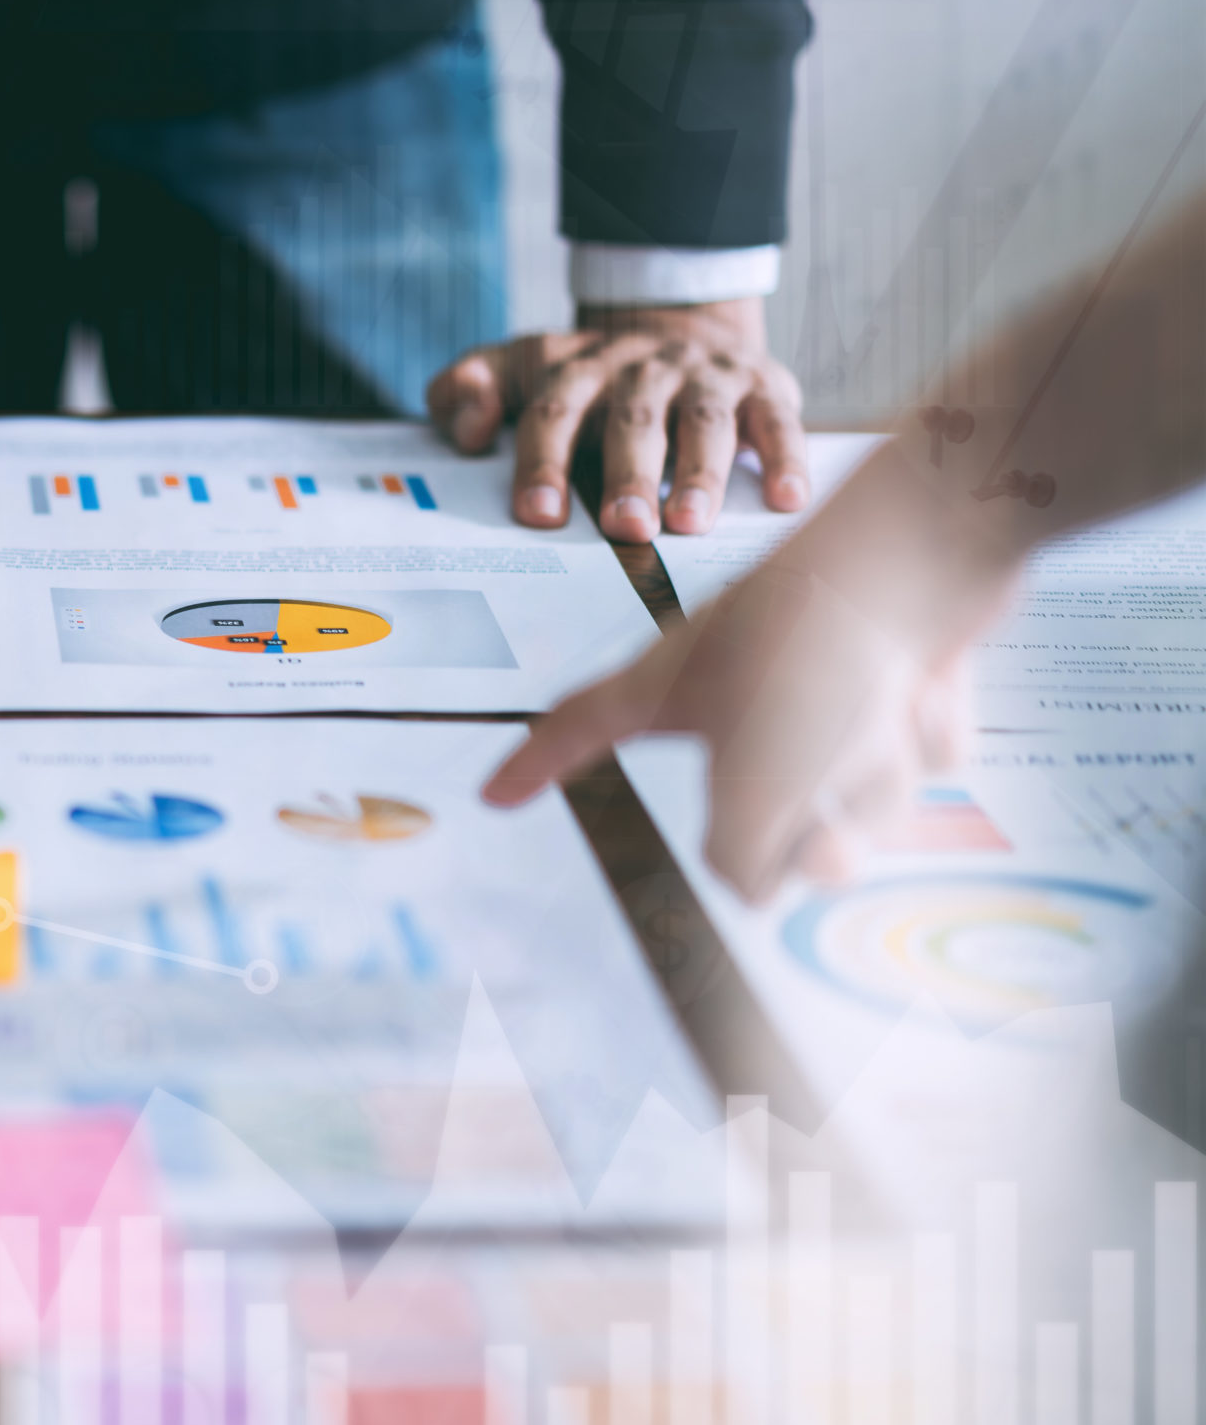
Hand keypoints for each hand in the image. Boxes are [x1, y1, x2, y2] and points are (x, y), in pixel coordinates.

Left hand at [428, 298, 809, 541]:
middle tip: (624, 527)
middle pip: (632, 418)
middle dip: (627, 473)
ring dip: (699, 473)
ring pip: (704, 422)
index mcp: (578, 368)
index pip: (552, 410)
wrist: (680, 323)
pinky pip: (779, 420)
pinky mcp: (765, 387)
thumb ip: (467, 388)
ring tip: (690, 523)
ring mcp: (705, 376)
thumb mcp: (519, 368)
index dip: (543, 460)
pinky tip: (788, 500)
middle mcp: (643, 368)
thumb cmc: (589, 377)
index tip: (538, 514)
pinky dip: (786, 458)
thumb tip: (467, 424)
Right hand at [480, 448, 1024, 899]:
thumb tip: (775, 881)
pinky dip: (922, 731)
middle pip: (750, 815)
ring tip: (888, 716)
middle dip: (808, 836)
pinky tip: (929, 687)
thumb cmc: (820, 650)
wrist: (931, 542)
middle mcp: (731, 689)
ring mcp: (813, 683)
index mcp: (668, 691)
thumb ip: (740, 860)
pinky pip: (906, 749)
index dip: (534, 766)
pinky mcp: (889, 673)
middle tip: (833, 840)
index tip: (494, 794)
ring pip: (845, 792)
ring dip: (877, 778)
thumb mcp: (754, 785)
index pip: (577, 732)